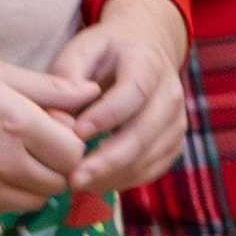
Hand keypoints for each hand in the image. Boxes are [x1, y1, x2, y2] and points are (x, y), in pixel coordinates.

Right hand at [0, 41, 91, 220]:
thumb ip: (51, 90)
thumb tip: (93, 94)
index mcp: (16, 125)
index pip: (74, 153)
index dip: (70, 139)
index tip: (53, 125)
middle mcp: (2, 164)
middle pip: (58, 182)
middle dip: (56, 163)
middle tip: (35, 140)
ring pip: (34, 201)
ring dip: (34, 181)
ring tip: (11, 152)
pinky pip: (4, 207)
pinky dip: (7, 192)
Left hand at [60, 0, 190, 196]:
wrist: (143, 53)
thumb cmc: (104, 54)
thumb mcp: (82, 50)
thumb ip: (66, 76)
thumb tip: (58, 117)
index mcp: (148, 62)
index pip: (133, 92)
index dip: (107, 116)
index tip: (77, 134)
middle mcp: (170, 92)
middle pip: (144, 132)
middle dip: (108, 160)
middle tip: (74, 178)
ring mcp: (177, 121)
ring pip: (149, 157)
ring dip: (113, 176)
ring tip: (78, 184)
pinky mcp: (174, 144)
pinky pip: (152, 170)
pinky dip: (124, 181)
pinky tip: (96, 184)